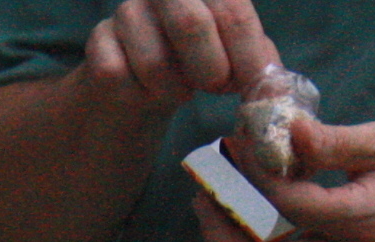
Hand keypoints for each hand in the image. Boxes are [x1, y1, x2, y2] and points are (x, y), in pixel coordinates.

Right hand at [81, 0, 278, 115]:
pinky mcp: (97, 42)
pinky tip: (147, 94)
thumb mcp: (233, 57)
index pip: (232, 11)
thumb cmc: (193, 63)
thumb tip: (277, 92)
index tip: (249, 87)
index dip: (245, 54)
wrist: (138, 81)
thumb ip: (256, 63)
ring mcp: (127, 12)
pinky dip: (138, 97)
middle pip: (189, 25)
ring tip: (179, 91)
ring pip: (152, 61)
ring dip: (172, 90)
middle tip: (216, 88)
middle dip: (210, 69)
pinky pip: (118, 77)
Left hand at [205, 115, 374, 241]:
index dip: (255, 176)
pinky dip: (257, 240)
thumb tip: (283, 134)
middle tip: (204, 199)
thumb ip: (332, 142)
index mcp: (362, 217)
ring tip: (215, 204)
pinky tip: (249, 207)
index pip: (288, 206)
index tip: (239, 144)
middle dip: (223, 238)